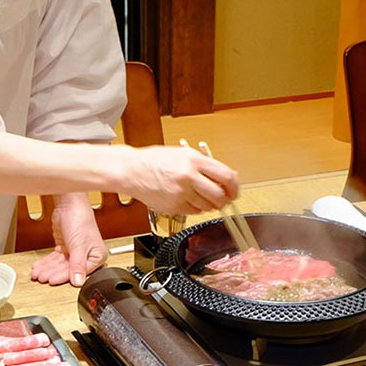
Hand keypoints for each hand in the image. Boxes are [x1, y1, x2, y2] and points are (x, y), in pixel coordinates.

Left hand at [30, 194, 106, 286]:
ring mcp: (74, 251)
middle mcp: (86, 255)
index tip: (53, 280)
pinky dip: (46, 262)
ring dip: (48, 269)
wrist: (68, 203)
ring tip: (37, 273)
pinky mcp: (65, 247)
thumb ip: (77, 265)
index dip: (64, 276)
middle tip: (42, 277)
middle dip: (53, 272)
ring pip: (60, 265)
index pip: (79, 272)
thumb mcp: (79, 245)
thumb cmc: (80, 218)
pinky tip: (39, 266)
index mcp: (96, 256)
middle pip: (68, 269)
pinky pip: (55, 258)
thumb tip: (78, 281)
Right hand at [121, 144, 238, 214]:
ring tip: (200, 196)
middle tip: (223, 199)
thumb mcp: (183, 154)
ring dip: (209, 204)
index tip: (234, 191)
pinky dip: (195, 208)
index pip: (226, 176)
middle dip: (224, 200)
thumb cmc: (154, 161)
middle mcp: (188, 176)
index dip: (234, 187)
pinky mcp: (173, 206)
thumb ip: (205, 165)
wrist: (131, 170)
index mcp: (193, 160)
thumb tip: (225, 178)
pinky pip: (194, 212)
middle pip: (220, 196)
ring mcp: (180, 193)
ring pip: (207, 206)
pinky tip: (188, 199)